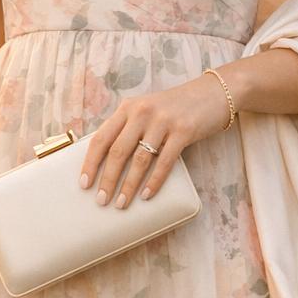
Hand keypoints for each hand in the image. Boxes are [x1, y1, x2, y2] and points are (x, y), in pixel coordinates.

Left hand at [79, 72, 234, 208]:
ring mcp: (163, 121)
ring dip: (128, 185)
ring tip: (121, 203)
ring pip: (139, 160)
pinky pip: (164, 162)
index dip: (90, 163)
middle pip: (118, 151)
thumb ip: (128, 129)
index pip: (101, 138)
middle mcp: (142, 112)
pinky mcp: (183, 131)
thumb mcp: (146, 111)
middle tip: (101, 201)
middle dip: (108, 179)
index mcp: (128, 108)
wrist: (213, 93)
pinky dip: (154, 182)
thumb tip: (107, 163)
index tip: (84, 184)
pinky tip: (146, 196)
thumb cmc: (175, 109)